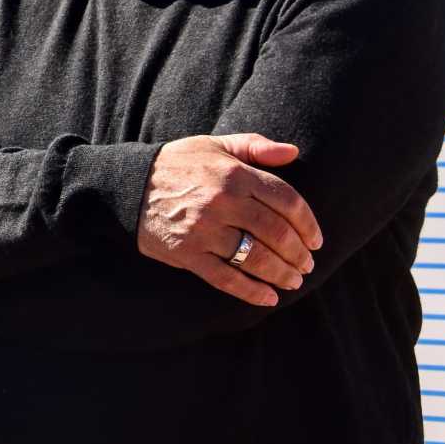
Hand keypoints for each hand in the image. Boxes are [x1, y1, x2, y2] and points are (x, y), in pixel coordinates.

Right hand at [137, 133, 322, 307]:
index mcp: (234, 174)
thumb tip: (293, 152)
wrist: (127, 186)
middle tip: (308, 265)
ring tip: (293, 281)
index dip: (308, 224)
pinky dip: (251, 291)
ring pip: (255, 258)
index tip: (317, 240)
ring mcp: (204, 230)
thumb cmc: (177, 164)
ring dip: (281, 274)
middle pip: (276, 233)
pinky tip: (268, 298)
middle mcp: (222, 202)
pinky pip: (226, 278)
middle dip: (298, 254)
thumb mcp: (214, 145)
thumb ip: (255, 146)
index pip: (286, 201)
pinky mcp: (187, 254)